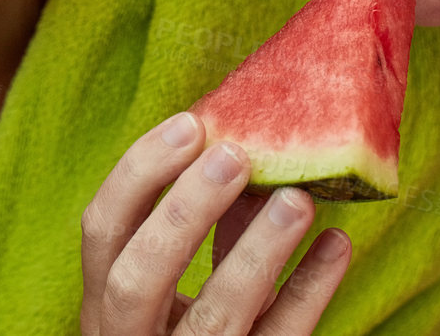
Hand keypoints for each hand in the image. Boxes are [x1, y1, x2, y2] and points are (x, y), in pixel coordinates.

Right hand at [81, 112, 349, 335]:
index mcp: (105, 306)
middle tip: (236, 156)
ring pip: (216, 317)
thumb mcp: (172, 292)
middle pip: (138, 276)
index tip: (192, 124)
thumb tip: (240, 148)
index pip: (102, 230)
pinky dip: (310, 291)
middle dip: (184, 212)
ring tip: (299, 198)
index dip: (139, 173)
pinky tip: (337, 245)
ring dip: (257, 251)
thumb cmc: (186, 335)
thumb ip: (196, 231)